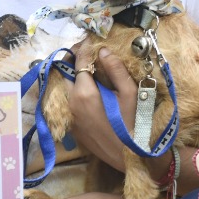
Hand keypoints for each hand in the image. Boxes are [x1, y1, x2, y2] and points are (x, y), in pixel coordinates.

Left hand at [65, 46, 138, 173]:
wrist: (131, 159)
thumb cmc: (134, 124)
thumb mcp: (130, 94)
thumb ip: (115, 69)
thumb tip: (103, 50)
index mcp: (84, 93)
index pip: (79, 62)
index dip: (84, 47)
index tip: (90, 39)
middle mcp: (71, 104)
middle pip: (65, 74)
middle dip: (74, 60)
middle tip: (87, 53)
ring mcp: (70, 117)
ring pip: (65, 89)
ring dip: (73, 76)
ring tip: (88, 69)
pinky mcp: (73, 128)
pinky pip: (68, 104)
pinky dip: (74, 93)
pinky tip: (89, 91)